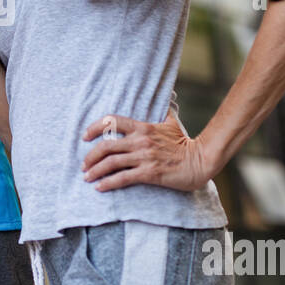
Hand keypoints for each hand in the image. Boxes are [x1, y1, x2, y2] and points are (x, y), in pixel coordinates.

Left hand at [80, 109, 217, 192]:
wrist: (201, 160)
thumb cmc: (185, 143)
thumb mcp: (172, 122)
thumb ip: (163, 111)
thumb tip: (166, 97)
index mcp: (143, 127)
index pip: (112, 121)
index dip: (95, 127)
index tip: (85, 136)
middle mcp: (140, 141)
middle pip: (106, 145)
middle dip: (90, 156)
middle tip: (84, 165)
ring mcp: (144, 157)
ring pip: (111, 163)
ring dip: (95, 171)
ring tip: (87, 177)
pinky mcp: (149, 173)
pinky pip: (123, 178)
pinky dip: (108, 183)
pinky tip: (100, 187)